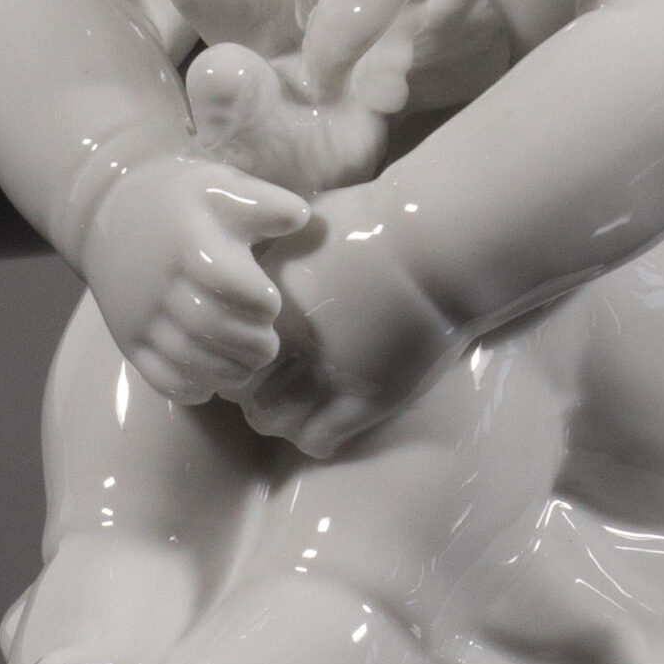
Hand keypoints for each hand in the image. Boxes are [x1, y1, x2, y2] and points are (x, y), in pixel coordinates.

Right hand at [79, 153, 308, 402]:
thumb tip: (302, 217)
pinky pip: (159, 377)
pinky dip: (190, 386)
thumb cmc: (183, 201)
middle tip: (267, 344)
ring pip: (188, 360)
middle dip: (252, 344)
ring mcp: (140, 316)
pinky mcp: (127, 339)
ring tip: (247, 364)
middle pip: (213, 328)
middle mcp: (161, 284)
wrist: (110, 211)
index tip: (271, 301)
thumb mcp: (221, 187)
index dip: (262, 302)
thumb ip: (264, 202)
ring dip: (228, 371)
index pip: (235, 287)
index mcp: (191, 245)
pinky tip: (210, 378)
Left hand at [234, 197, 460, 458]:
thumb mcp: (307, 229)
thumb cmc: (380, 224)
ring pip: (273, 423)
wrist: (438, 245)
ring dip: (283, 417)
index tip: (260, 353)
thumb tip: (253, 265)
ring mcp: (326, 374)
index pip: (225, 352)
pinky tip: (330, 421)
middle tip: (279, 383)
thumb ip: (275, 258)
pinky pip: (317, 439)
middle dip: (256, 392)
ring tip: (302, 406)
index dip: (240, 357)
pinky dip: (316, 437)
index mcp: (270, 304)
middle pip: (244, 392)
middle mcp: (289, 344)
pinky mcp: (364, 398)